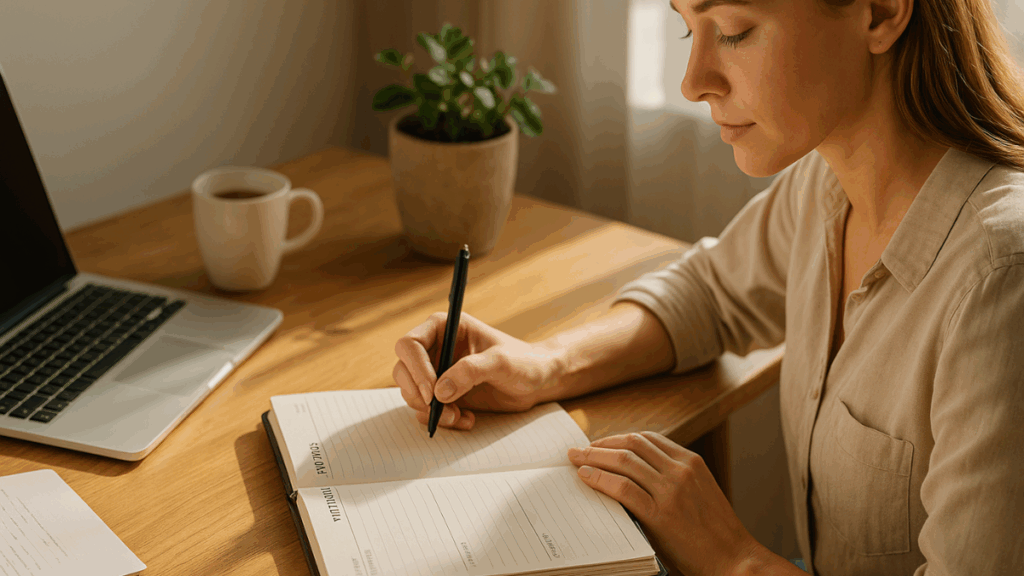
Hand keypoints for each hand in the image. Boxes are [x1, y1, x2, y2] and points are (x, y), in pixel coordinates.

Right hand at [392, 312, 560, 430]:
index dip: (415, 369)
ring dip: (431, 411)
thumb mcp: (501, 362)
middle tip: (441, 410)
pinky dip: (441, 420)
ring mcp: (438, 373)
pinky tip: (467, 419)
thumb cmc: (523, 361)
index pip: (410, 344)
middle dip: (418, 394)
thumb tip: (440, 391)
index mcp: (444, 328)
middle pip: (403, 371)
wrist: (538, 380)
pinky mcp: (444, 394)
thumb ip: (471, 371)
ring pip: (412, 394)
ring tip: (458, 416)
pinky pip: (427, 411)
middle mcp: (436, 349)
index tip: (432, 392)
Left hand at [567, 432, 761, 575]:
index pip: (647, 438)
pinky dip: (600, 479)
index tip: (600, 443)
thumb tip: (630, 473)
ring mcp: (671, 491)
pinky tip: (587, 477)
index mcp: (692, 462)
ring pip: (624, 461)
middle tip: (580, 450)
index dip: (619, 438)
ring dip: (594, 457)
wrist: (733, 559)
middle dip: (601, 444)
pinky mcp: (661, 514)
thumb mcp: (699, 492)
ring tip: (577, 460)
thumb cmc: (714, 532)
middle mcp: (681, 470)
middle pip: (632, 444)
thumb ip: (671, 478)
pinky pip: (623, 488)